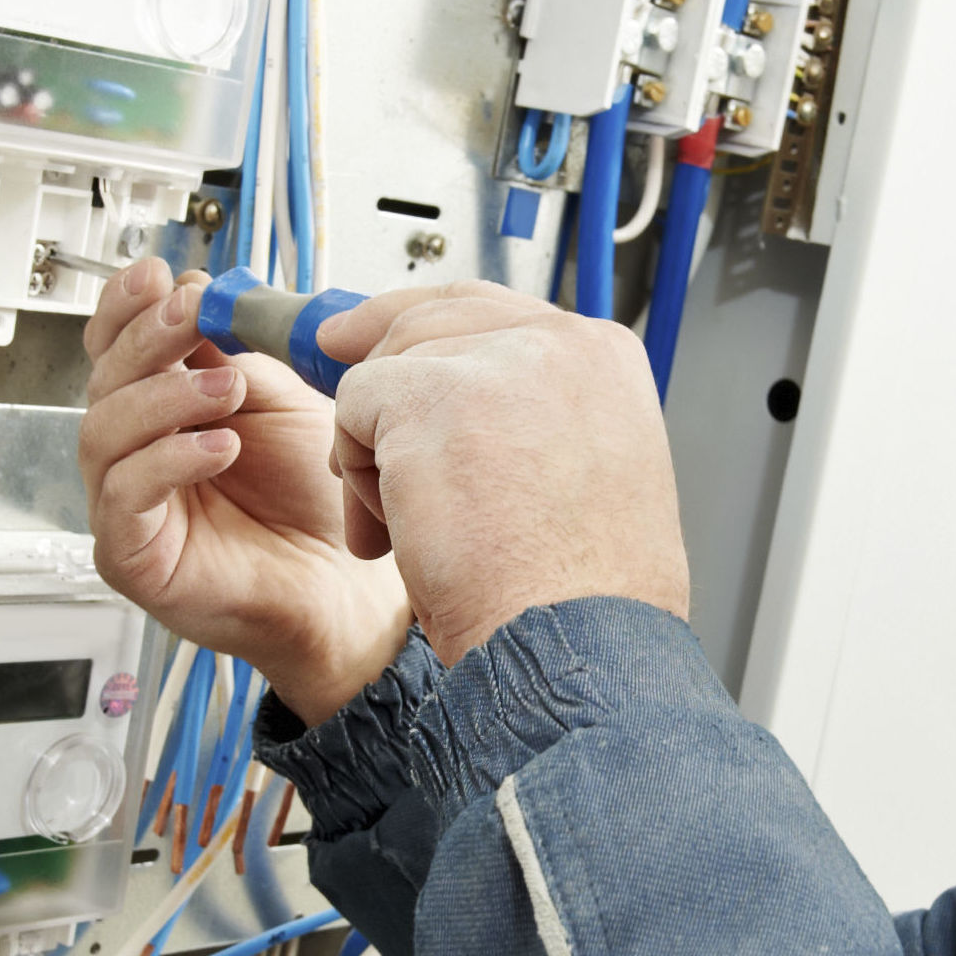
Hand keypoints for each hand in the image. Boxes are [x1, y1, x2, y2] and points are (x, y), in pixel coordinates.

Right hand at [79, 259, 411, 722]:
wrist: (345, 588)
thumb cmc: (313, 504)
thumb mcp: (277, 402)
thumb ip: (232, 352)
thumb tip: (196, 293)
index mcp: (161, 413)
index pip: (115, 350)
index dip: (124, 309)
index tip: (155, 275)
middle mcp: (134, 456)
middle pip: (104, 382)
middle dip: (146, 339)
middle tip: (191, 313)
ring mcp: (126, 508)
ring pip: (104, 434)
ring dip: (162, 396)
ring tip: (224, 389)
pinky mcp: (132, 558)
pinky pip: (125, 497)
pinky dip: (169, 461)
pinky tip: (220, 447)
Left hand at [321, 282, 689, 663]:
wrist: (576, 645)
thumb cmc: (581, 595)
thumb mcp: (590, 476)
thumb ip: (533, 417)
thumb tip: (454, 396)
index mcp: (603, 358)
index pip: (494, 311)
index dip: (424, 331)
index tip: (374, 346)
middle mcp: (559, 343)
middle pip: (430, 323)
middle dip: (384, 384)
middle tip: (358, 444)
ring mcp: (497, 363)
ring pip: (388, 370)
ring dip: (380, 451)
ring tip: (413, 526)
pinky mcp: (431, 398)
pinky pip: (353, 408)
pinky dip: (359, 476)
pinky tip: (400, 528)